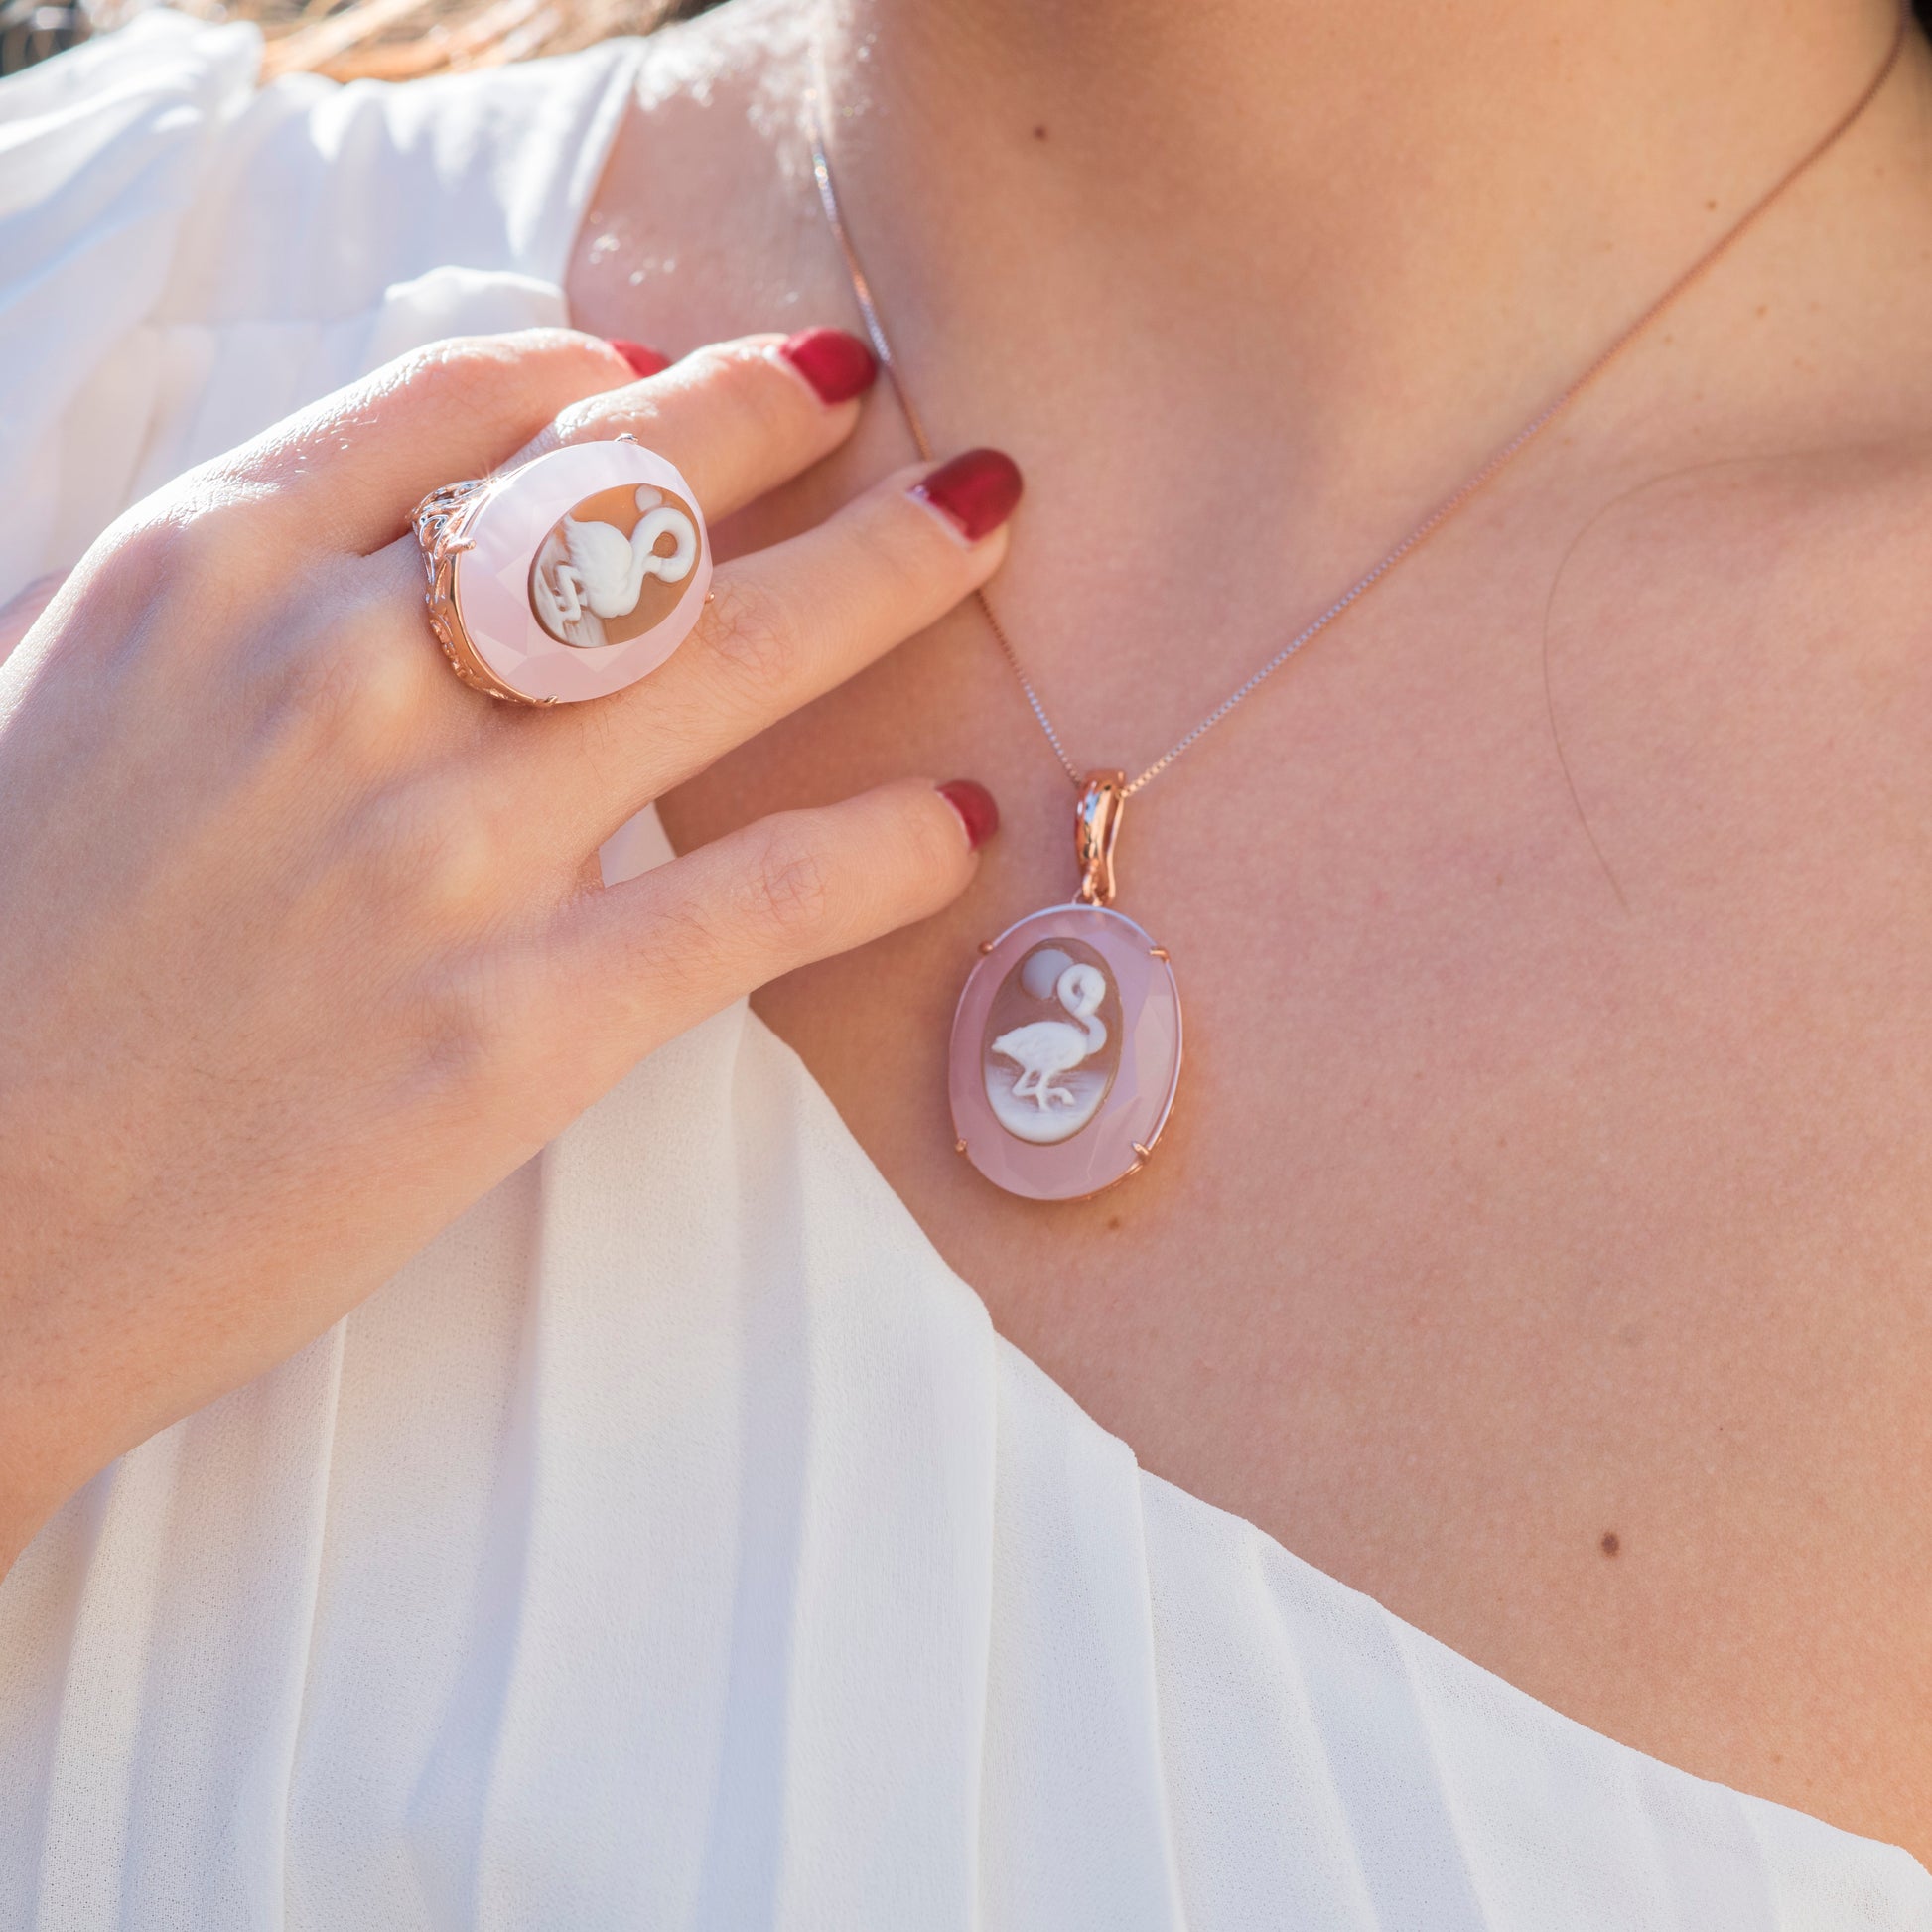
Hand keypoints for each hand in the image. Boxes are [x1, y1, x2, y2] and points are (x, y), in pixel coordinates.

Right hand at [0, 328, 1014, 1569]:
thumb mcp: (70, 698)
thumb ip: (237, 592)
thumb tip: (415, 523)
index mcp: (206, 577)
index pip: (459, 408)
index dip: (600, 374)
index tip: (675, 376)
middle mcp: (336, 678)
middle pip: (623, 499)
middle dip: (775, 417)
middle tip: (881, 389)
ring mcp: (439, 851)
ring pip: (723, 657)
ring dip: (884, 575)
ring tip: (984, 523)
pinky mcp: (515, 1025)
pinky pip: (750, 902)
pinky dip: (878, 852)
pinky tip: (957, 822)